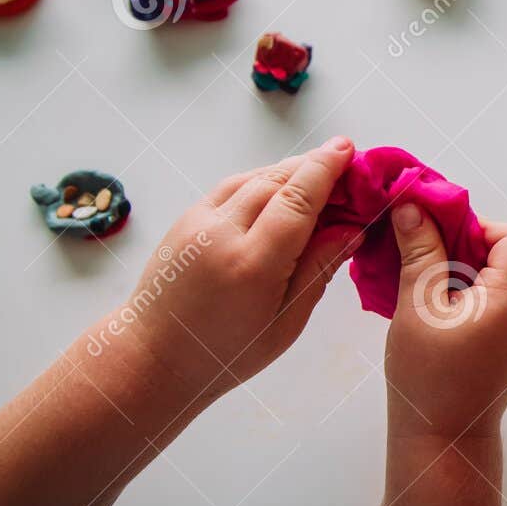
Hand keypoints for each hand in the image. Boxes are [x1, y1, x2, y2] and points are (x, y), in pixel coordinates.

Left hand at [106, 137, 366, 401]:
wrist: (153, 356)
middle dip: (314, 166)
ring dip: (290, 171)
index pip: (296, 200)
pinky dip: (263, 181)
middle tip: (349, 166)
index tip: (350, 149)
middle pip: (276, 181)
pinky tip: (283, 192)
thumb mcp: (286, 323)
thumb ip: (318, 270)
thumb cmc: (226, 352)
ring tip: (320, 177)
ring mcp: (197, 222)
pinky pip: (233, 187)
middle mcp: (221, 234)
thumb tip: (353, 229)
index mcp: (251, 264)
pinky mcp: (187, 218)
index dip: (325, 170)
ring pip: (253, 178)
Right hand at [383, 206, 506, 439]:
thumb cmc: (428, 379)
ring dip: (479, 269)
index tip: (442, 238)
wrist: (445, 442)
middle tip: (436, 257)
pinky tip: (446, 308)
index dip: (481, 227)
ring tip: (437, 284)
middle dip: (478, 245)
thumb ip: (421, 251)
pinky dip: (483, 292)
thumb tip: (413, 206)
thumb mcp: (417, 307)